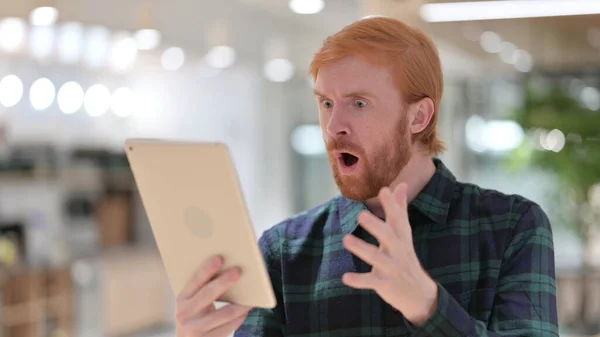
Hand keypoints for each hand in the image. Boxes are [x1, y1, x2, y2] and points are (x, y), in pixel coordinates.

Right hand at [175, 256, 252, 336]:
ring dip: (239, 304)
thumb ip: (204, 288)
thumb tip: (228, 268)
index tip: (220, 258)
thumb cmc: (196, 313)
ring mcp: (195, 328)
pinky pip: (229, 327)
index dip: (207, 269)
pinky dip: (239, 318)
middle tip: (239, 271)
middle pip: (208, 294)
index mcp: (182, 298)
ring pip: (223, 313)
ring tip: (251, 296)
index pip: (194, 281)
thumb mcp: (193, 302)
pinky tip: (246, 311)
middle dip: (224, 281)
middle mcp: (185, 313)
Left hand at [341, 184, 437, 325]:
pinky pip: (371, 282)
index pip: (397, 218)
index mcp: (401, 236)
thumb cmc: (404, 256)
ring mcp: (392, 268)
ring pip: (377, 258)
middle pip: (388, 236)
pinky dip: (359, 280)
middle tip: (361, 215)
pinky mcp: (385, 284)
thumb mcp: (403, 234)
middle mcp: (398, 250)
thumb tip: (401, 185)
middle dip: (376, 226)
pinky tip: (345, 277)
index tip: (384, 190)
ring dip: (361, 249)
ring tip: (345, 239)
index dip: (391, 204)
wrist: (418, 293)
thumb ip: (399, 210)